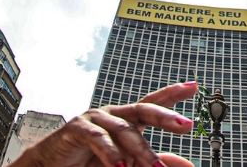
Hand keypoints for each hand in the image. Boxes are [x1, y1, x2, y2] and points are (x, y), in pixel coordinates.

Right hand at [15, 82, 196, 166]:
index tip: (195, 87)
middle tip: (186, 125)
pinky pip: (98, 139)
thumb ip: (156, 161)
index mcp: (127, 119)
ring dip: (141, 152)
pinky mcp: (78, 128)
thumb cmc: (90, 162)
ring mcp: (96, 118)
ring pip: (125, 130)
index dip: (173, 93)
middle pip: (144, 110)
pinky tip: (120, 166)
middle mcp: (114, 114)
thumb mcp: (129, 163)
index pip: (153, 102)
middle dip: (166, 117)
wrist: (52, 166)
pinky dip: (111, 154)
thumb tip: (189, 165)